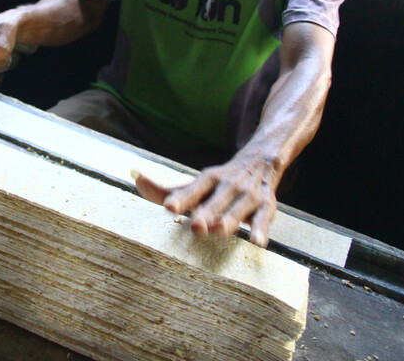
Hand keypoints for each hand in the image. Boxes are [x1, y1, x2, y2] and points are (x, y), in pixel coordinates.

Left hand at [133, 154, 281, 246]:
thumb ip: (167, 190)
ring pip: (239, 209)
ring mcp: (247, 196)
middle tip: (195, 226)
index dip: (181, 198)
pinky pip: (264, 219)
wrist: (261, 161)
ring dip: (230, 220)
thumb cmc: (219, 182)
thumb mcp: (196, 184)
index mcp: (208, 178)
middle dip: (206, 213)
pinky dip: (261, 229)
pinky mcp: (266, 206)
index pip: (193, 189)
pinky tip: (257, 242)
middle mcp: (227, 185)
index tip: (169, 208)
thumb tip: (137, 181)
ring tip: (219, 230)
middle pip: (215, 201)